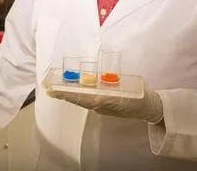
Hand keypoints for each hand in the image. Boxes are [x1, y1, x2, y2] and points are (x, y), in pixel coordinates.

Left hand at [47, 88, 163, 123]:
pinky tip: (72, 93)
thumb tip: (101, 92)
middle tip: (49, 90)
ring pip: (81, 101)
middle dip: (63, 95)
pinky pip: (88, 101)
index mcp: (104, 102)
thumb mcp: (127, 92)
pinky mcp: (104, 105)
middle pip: (78, 100)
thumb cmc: (138, 96)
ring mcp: (102, 106)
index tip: (55, 92)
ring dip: (68, 96)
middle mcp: (100, 105)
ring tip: (55, 91)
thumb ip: (114, 91)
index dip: (67, 94)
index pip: (82, 98)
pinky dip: (78, 97)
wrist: (148, 107)